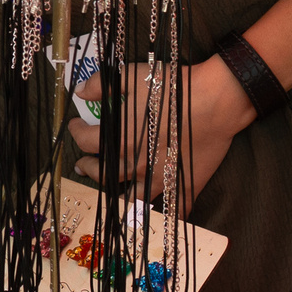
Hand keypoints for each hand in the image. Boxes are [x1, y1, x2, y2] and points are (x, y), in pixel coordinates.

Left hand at [67, 56, 253, 213]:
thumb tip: (81, 90)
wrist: (216, 100)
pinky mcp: (183, 185)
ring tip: (110, 187)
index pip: (84, 140)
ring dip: (115, 193)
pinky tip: (157, 215)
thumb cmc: (174, 87)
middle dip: (87, 167)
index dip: (75, 132)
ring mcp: (159, 179)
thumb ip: (103, 84)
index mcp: (119, 139)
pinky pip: (172, 209)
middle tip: (82, 164)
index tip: (75, 125)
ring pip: (129, 196)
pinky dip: (164, 215)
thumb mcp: (134, 76)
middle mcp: (135, 164)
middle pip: (102, 174)